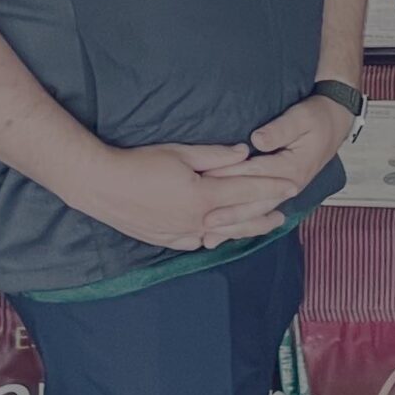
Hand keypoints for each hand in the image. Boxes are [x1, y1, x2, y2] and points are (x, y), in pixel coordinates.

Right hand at [93, 142, 302, 251]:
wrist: (102, 185)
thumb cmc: (139, 164)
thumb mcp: (180, 153)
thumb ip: (216, 155)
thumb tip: (243, 153)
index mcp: (204, 197)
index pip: (248, 191)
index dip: (272, 188)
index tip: (292, 185)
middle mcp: (197, 221)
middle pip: (240, 219)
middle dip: (265, 215)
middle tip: (284, 214)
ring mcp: (181, 233)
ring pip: (221, 234)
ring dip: (244, 229)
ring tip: (261, 226)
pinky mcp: (166, 239)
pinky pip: (197, 242)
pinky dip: (213, 238)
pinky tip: (219, 236)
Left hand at [201, 96, 355, 241]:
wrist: (333, 125)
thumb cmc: (316, 119)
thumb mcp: (301, 118)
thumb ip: (280, 130)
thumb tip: (258, 140)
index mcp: (292, 167)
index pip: (255, 174)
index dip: (230, 177)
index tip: (206, 182)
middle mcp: (289, 186)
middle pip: (256, 205)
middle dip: (230, 215)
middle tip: (205, 223)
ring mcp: (286, 193)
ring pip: (258, 216)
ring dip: (234, 228)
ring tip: (211, 239)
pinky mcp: (280, 194)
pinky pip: (260, 215)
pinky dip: (242, 227)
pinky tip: (226, 236)